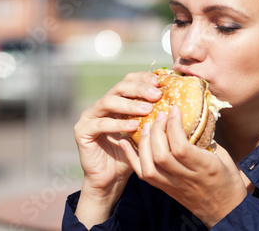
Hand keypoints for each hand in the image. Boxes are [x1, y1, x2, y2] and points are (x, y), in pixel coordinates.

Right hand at [73, 72, 161, 225]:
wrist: (111, 179)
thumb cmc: (131, 155)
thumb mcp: (145, 132)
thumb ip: (154, 116)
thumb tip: (176, 101)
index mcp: (116, 101)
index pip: (128, 81)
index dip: (142, 78)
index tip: (159, 82)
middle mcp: (101, 105)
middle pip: (119, 87)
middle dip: (139, 89)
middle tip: (156, 94)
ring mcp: (89, 116)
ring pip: (109, 101)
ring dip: (130, 104)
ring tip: (147, 110)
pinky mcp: (82, 131)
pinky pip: (101, 123)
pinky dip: (118, 123)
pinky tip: (134, 126)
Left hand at [120, 105, 247, 227]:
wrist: (225, 211)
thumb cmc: (228, 180)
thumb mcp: (224, 156)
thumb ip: (207, 138)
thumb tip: (194, 115)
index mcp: (204, 168)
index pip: (181, 147)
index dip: (173, 126)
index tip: (174, 109)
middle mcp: (186, 178)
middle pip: (161, 156)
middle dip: (156, 131)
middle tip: (160, 114)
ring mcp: (173, 186)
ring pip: (149, 167)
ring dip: (144, 143)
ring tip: (147, 126)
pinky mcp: (165, 190)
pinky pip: (144, 176)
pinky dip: (132, 158)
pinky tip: (126, 142)